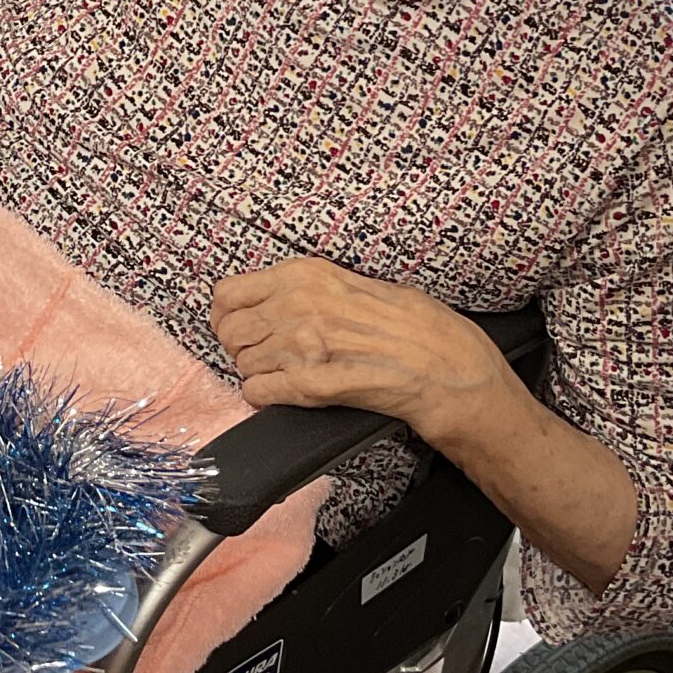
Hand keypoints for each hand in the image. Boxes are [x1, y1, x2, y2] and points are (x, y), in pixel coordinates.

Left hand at [209, 256, 509, 450]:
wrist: (445, 365)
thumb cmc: (412, 324)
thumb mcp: (353, 283)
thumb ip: (308, 288)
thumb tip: (272, 298)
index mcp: (304, 275)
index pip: (227, 293)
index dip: (228, 314)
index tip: (239, 325)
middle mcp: (296, 306)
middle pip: (228, 331)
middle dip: (240, 346)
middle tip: (263, 355)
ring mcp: (301, 346)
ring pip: (241, 364)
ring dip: (257, 372)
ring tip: (286, 374)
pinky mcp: (309, 386)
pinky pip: (256, 393)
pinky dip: (264, 397)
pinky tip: (287, 393)